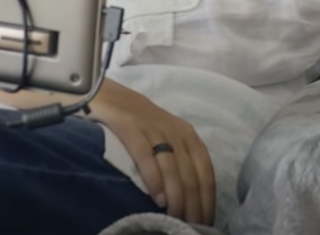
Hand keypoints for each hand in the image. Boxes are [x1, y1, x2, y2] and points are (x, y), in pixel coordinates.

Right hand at [91, 78, 215, 225]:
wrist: (112, 97)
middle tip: (189, 229)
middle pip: (191, 175)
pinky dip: (154, 180)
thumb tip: (190, 201)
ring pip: (173, 169)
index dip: (207, 201)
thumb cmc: (143, 124)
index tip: (205, 224)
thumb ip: (180, 163)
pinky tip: (156, 199)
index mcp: (188, 136)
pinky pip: (147, 157)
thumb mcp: (168, 139)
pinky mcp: (132, 129)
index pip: (205, 173)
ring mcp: (154, 130)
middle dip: (193, 206)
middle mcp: (176, 132)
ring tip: (174, 220)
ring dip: (177, 199)